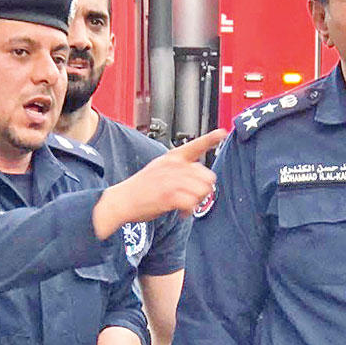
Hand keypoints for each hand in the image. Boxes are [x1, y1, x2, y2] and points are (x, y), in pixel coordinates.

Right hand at [92, 129, 225, 238]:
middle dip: (204, 189)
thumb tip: (201, 179)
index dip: (211, 139)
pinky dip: (189, 211)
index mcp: (172, 158)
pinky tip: (181, 212)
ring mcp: (172, 180)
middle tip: (192, 197)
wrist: (122, 200)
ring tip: (184, 205)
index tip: (223, 132)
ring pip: (203, 190)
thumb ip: (179, 169)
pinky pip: (193, 203)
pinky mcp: (169, 196)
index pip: (195, 145)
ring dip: (197, 201)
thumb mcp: (159, 169)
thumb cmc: (141, 189)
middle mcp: (174, 166)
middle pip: (208, 176)